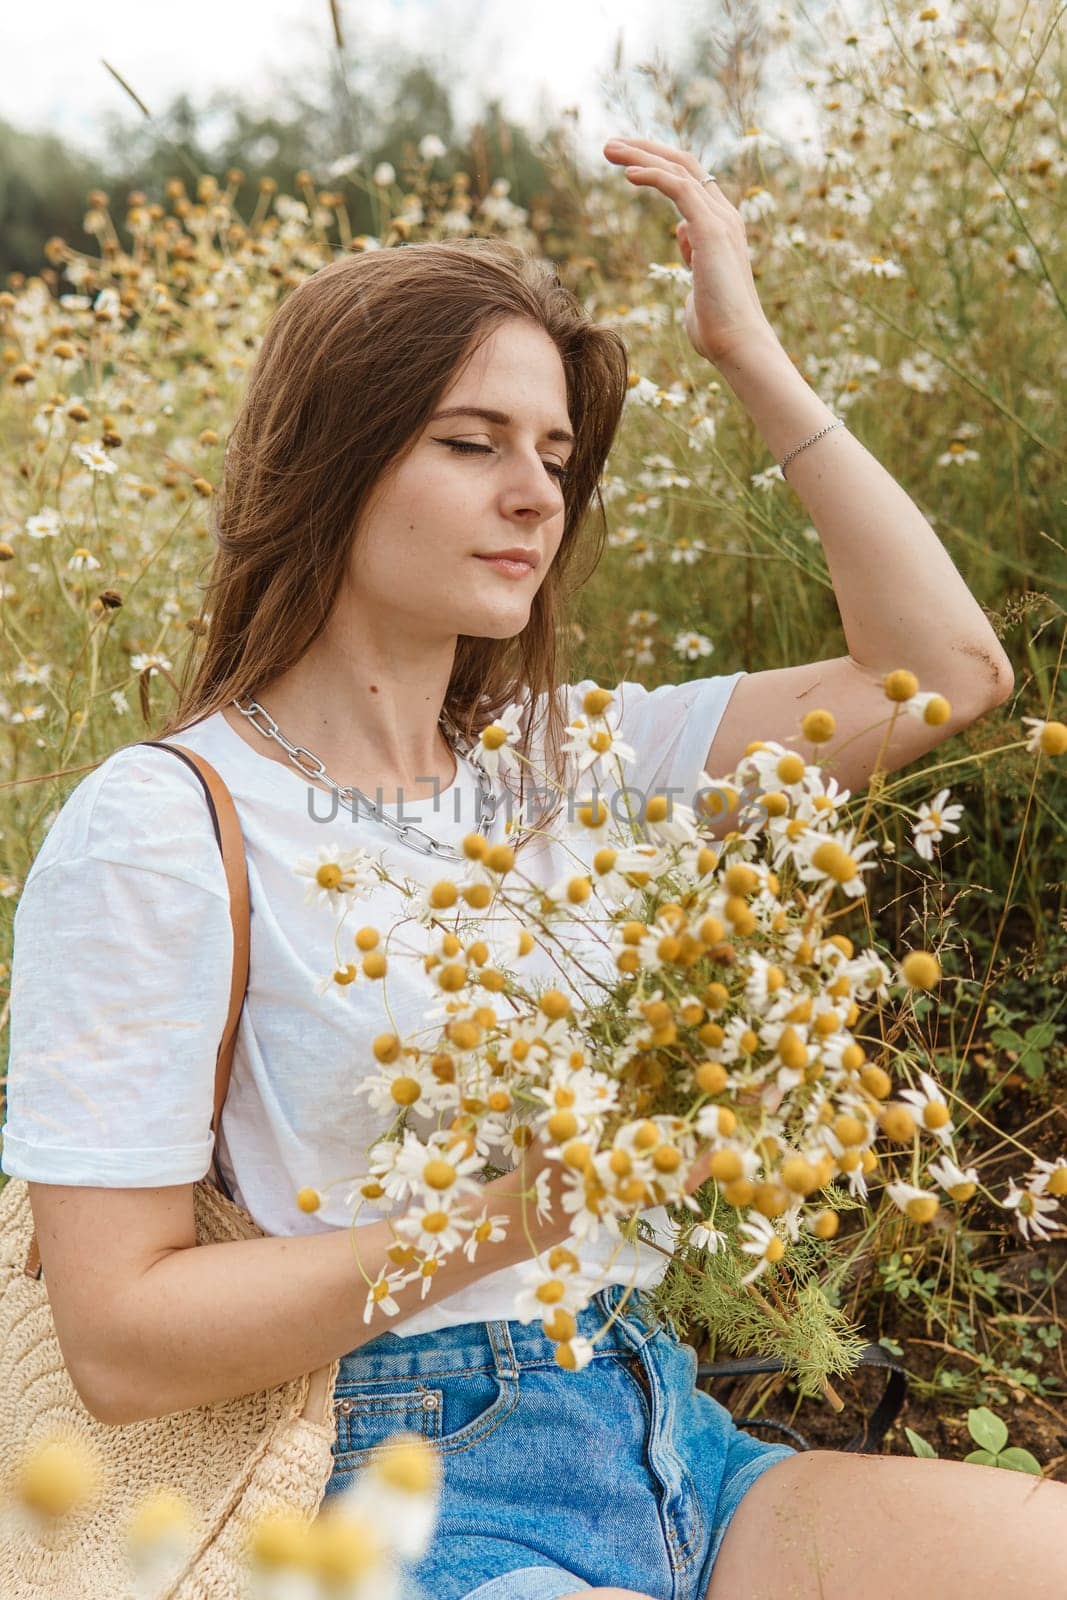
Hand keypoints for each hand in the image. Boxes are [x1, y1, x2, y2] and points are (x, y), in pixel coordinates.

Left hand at [603, 135, 777, 367]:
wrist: (737, 344)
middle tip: (610, 145)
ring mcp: (720, 220)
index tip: (626, 162)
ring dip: (641, 155)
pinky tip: (627, 173)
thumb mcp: (698, 283)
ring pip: (679, 170)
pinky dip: (653, 175)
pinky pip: (679, 189)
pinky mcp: (712, 230)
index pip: (690, 180)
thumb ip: (692, 255)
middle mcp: (724, 216)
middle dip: (645, 150)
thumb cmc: (717, 327)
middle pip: (683, 165)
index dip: (658, 165)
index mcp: (721, 227)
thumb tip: (682, 232)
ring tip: (608, 148)